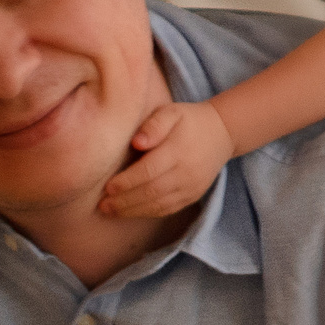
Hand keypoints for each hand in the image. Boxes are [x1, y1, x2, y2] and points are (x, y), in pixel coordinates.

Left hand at [102, 100, 232, 218]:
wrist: (222, 133)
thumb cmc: (189, 120)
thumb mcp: (171, 112)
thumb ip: (153, 124)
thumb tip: (137, 143)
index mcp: (178, 151)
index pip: (148, 171)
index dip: (126, 182)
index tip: (106, 187)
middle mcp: (186, 173)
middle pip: (151, 192)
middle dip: (124, 201)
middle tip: (102, 205)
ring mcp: (191, 187)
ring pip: (159, 205)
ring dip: (133, 211)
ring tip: (111, 211)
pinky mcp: (193, 196)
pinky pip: (168, 209)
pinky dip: (148, 213)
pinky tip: (131, 212)